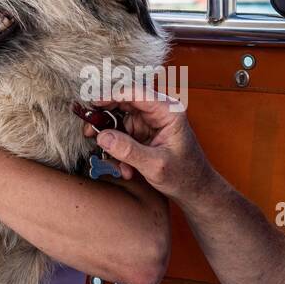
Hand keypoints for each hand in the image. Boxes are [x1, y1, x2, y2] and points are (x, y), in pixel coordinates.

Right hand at [85, 90, 216, 204]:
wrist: (195, 190)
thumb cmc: (185, 176)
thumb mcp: (155, 165)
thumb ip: (129, 150)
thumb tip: (102, 137)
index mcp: (169, 111)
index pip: (136, 93)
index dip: (112, 95)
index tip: (93, 104)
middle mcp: (159, 112)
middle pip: (124, 104)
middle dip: (105, 118)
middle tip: (88, 131)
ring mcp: (150, 123)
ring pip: (120, 121)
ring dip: (112, 141)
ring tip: (110, 160)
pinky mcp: (144, 134)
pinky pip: (123, 136)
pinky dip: (118, 151)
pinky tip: (125, 169)